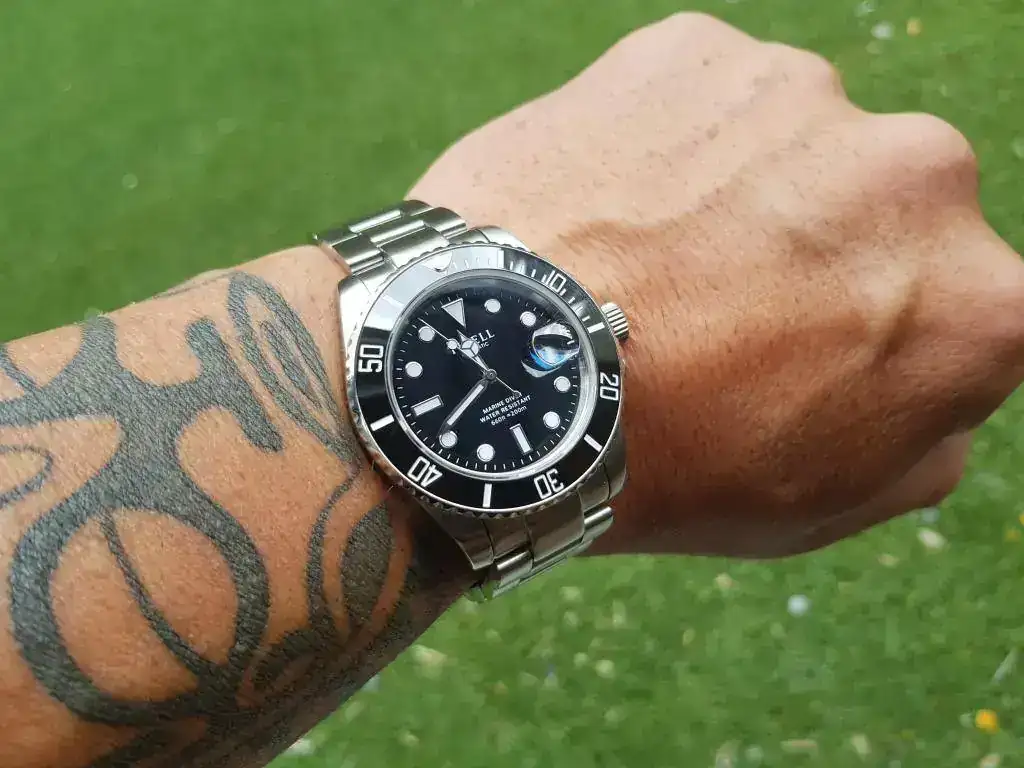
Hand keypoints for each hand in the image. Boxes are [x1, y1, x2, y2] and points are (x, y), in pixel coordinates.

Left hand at [411, 13, 1023, 556]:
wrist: (495, 381)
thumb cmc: (665, 463)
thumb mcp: (827, 502)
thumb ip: (926, 430)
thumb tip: (940, 377)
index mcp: (980, 299)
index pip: (965, 304)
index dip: (880, 335)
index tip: (809, 352)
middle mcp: (920, 172)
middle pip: (883, 211)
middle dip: (822, 254)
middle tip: (721, 310)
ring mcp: (803, 95)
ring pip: (791, 147)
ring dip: (743, 196)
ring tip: (647, 265)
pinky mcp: (695, 50)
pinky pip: (701, 105)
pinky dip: (667, 151)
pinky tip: (611, 213)